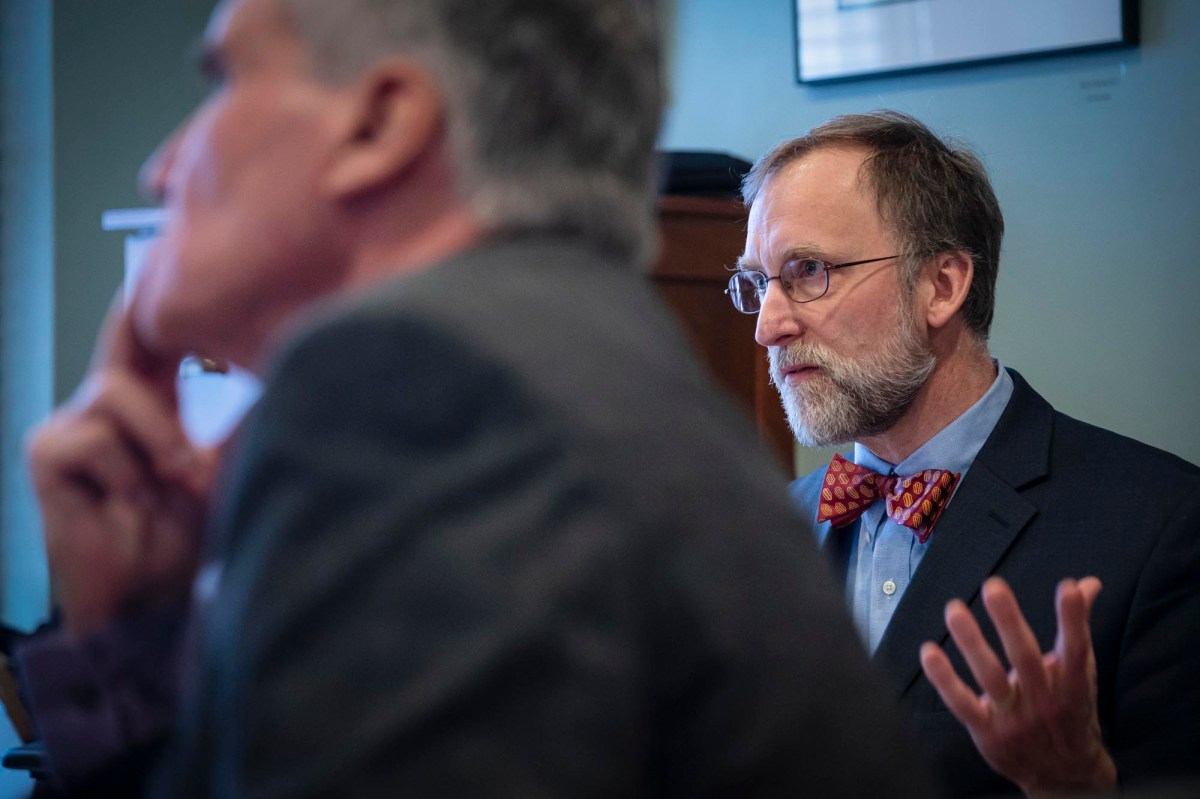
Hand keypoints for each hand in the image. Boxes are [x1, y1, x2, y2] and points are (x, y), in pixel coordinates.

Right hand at [25, 298, 216, 636]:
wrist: (150, 599)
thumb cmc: (191, 533)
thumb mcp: (223, 468)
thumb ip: (235, 422)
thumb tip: (283, 370)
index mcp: (146, 399)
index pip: (150, 337)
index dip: (161, 310)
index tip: (194, 280)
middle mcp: (104, 403)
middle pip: (130, 345)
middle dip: (171, 374)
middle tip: (203, 446)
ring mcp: (70, 424)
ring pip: (115, 390)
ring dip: (160, 442)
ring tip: (175, 483)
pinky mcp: (45, 451)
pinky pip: (94, 435)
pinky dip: (126, 470)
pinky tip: (130, 501)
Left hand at [919, 576, 1116, 797]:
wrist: (1065, 777)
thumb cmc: (1069, 711)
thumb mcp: (1080, 673)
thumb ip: (1077, 626)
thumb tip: (1086, 583)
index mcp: (1073, 686)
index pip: (1076, 648)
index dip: (1074, 619)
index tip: (1069, 587)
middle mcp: (1044, 702)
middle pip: (1026, 659)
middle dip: (1010, 622)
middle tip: (994, 586)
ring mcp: (1014, 720)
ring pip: (990, 679)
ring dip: (971, 643)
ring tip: (954, 609)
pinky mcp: (987, 733)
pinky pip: (962, 704)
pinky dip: (944, 680)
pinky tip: (928, 652)